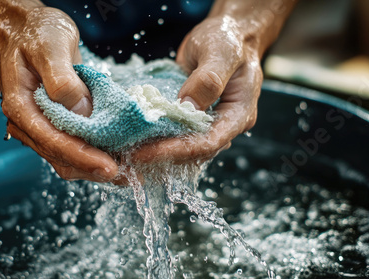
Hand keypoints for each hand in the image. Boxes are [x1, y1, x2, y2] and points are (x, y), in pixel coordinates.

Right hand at [0, 0, 117, 181]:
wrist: (25, 28)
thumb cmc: (36, 33)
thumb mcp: (50, 49)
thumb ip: (63, 82)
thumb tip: (83, 114)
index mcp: (20, 107)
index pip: (53, 141)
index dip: (83, 157)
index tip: (110, 167)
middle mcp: (28, 124)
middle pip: (61, 158)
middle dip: (94, 168)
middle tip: (129, 175)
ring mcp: (41, 126)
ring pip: (68, 158)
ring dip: (97, 166)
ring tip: (129, 171)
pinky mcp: (54, 125)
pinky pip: (74, 147)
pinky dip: (95, 154)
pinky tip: (118, 156)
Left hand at [132, 0, 295, 164]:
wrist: (228, 32)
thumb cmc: (228, 38)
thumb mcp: (220, 53)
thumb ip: (208, 80)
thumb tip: (187, 107)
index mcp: (239, 114)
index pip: (209, 142)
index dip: (177, 151)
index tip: (146, 152)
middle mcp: (226, 124)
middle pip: (195, 151)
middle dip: (163, 155)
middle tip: (130, 155)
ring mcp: (209, 122)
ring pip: (185, 147)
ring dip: (158, 150)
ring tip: (130, 151)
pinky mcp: (194, 117)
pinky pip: (177, 133)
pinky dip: (159, 138)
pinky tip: (137, 138)